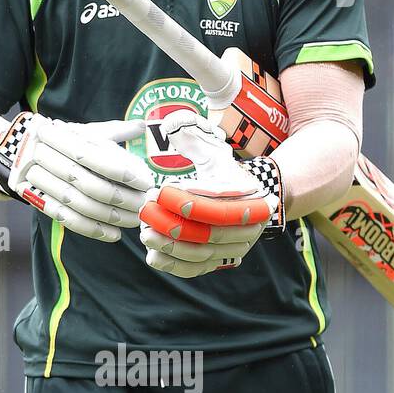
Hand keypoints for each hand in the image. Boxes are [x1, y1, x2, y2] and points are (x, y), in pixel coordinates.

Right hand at [0, 114, 153, 241]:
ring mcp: (39, 180)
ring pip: (78, 204)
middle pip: (87, 183)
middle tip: (142, 205)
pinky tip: (113, 234)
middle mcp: (48, 157)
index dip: (121, 172)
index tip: (144, 182)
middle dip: (120, 198)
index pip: (94, 157)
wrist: (17, 152)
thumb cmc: (62, 142)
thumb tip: (141, 126)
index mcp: (62, 137)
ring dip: (109, 217)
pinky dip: (91, 229)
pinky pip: (66, 219)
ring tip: (132, 221)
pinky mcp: (37, 200)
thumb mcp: (83, 131)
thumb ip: (113, 131)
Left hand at [138, 110, 276, 277]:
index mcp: (249, 196)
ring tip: (145, 234)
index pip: (217, 203)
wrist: (244, 199)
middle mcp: (249, 225)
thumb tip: (170, 124)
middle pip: (210, 232)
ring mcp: (237, 246)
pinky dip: (175, 266)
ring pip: (203, 253)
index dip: (187, 200)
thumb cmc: (221, 171)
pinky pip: (199, 268)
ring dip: (170, 246)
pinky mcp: (222, 260)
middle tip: (144, 214)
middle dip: (173, 224)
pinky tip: (152, 256)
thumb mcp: (211, 149)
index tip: (158, 191)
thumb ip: (192, 136)